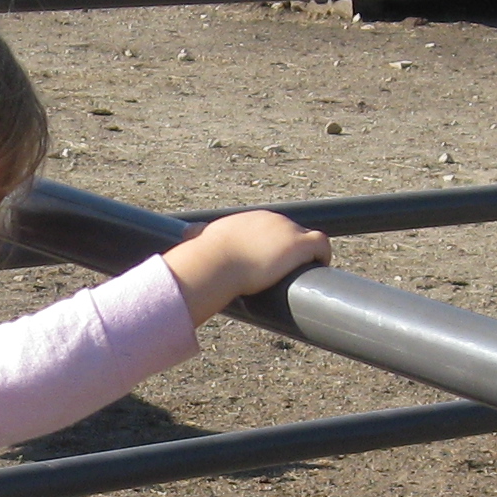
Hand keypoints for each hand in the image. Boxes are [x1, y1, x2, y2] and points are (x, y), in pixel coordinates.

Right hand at [161, 210, 332, 323]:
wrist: (217, 261)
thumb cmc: (204, 260)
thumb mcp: (195, 248)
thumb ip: (190, 246)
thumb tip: (174, 251)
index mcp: (248, 221)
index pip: (269, 229)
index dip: (273, 247)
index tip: (271, 264)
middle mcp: (270, 219)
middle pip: (290, 234)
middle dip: (290, 253)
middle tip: (288, 276)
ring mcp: (287, 230)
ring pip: (308, 240)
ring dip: (307, 257)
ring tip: (304, 277)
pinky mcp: (300, 244)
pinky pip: (322, 246)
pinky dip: (322, 257)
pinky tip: (318, 272)